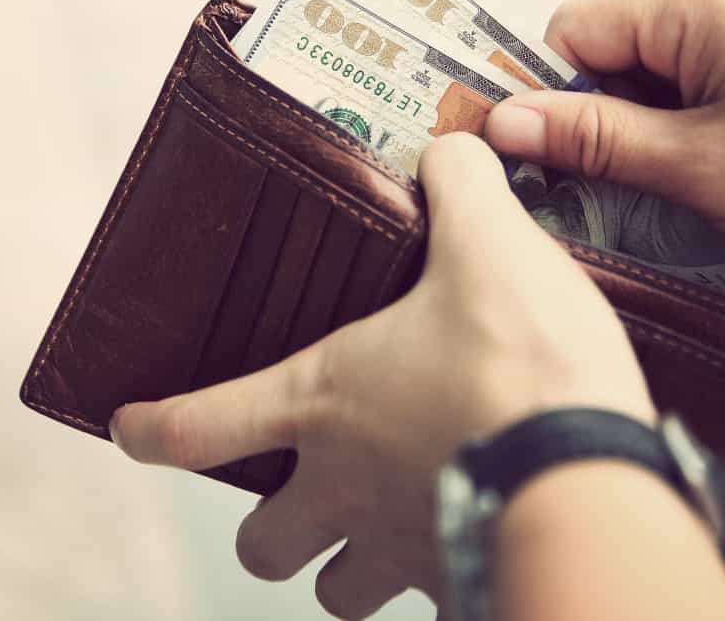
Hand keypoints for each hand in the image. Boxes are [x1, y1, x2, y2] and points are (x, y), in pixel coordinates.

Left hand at [109, 133, 652, 617]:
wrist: (595, 474)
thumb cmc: (522, 362)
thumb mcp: (491, 245)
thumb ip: (460, 187)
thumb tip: (451, 148)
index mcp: (323, 402)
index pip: (198, 426)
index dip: (152, 430)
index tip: (129, 430)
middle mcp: (344, 489)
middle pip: (261, 545)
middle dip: (270, 530)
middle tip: (298, 500)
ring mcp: (397, 549)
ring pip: (339, 593)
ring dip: (348, 568)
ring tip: (382, 532)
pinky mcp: (458, 587)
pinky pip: (428, 604)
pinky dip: (435, 579)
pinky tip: (468, 541)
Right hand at [484, 0, 724, 292]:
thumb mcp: (696, 168)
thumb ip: (592, 140)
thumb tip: (501, 123)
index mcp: (699, 3)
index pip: (574, 28)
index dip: (554, 95)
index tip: (560, 160)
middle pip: (618, 44)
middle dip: (609, 114)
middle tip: (631, 187)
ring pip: (665, 66)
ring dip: (656, 124)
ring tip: (691, 187)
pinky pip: (713, 74)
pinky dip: (699, 121)